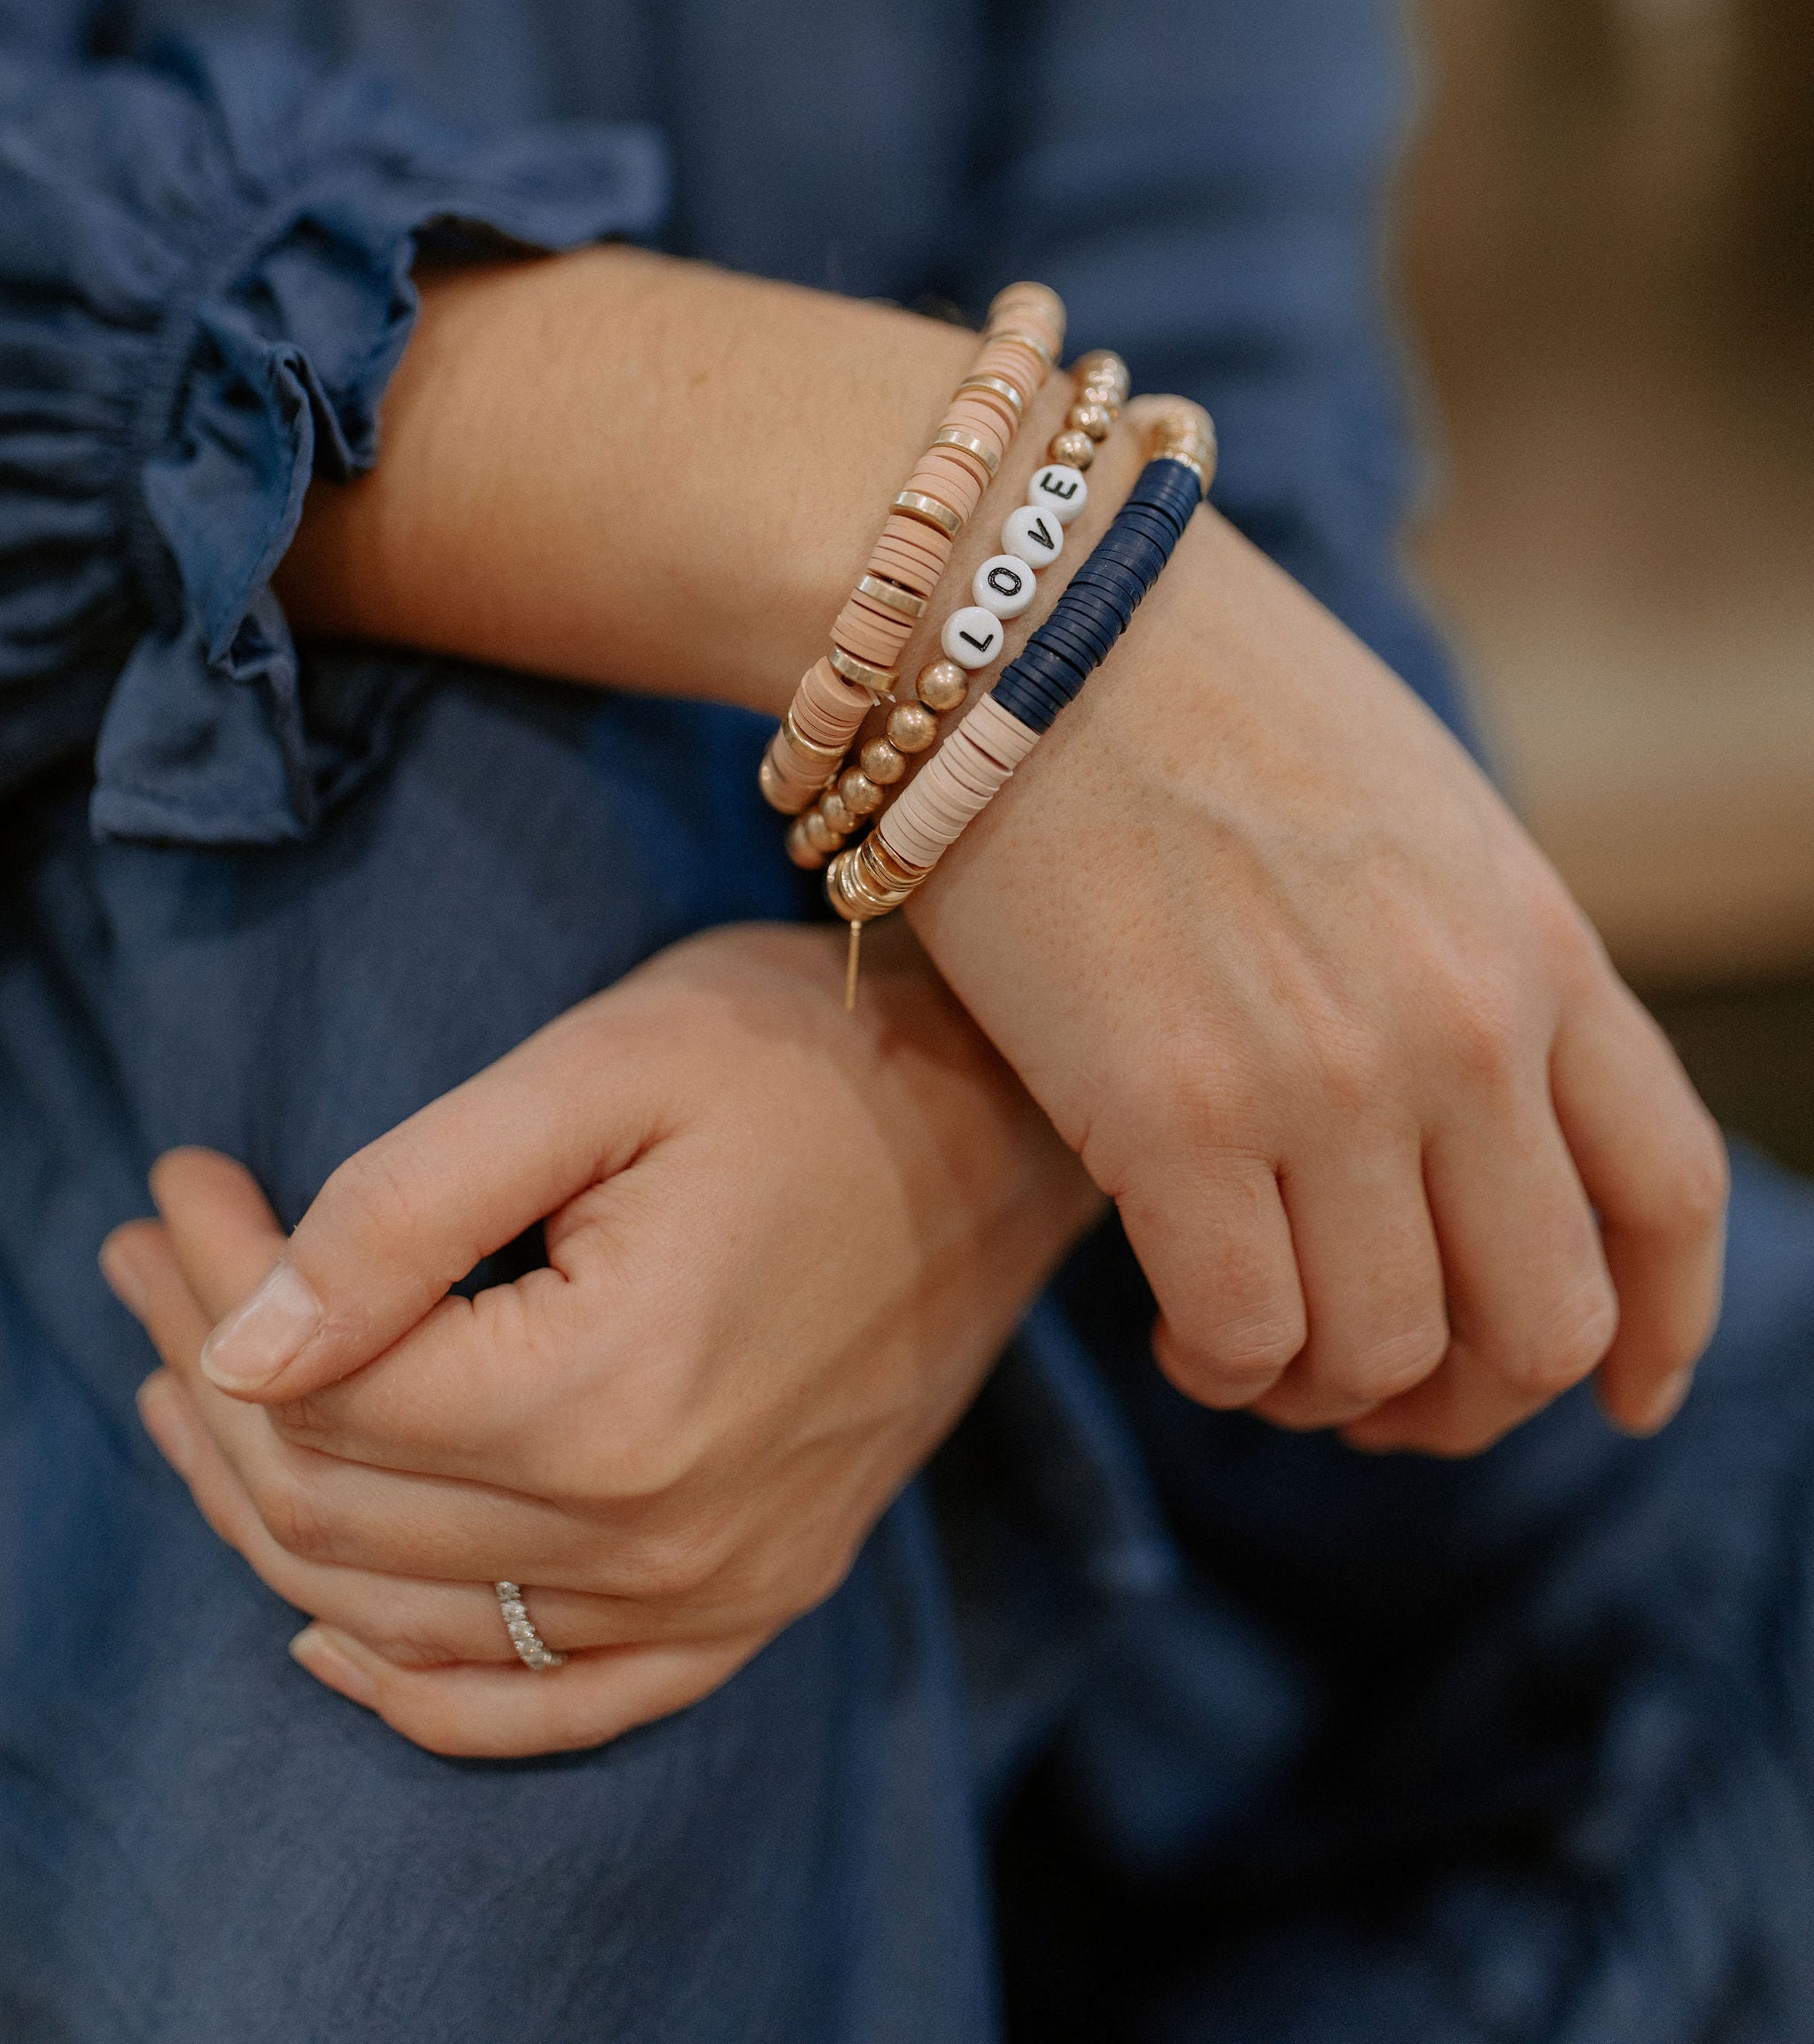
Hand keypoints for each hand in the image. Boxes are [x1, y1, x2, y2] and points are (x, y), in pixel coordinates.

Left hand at [100, 923, 1099, 1756]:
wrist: (1011, 1114)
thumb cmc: (809, 1056)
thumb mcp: (598, 1071)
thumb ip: (405, 1207)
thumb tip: (240, 1346)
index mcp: (614, 1393)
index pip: (328, 1389)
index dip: (220, 1289)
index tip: (182, 1186)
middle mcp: (664, 1532)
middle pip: (341, 1509)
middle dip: (211, 1381)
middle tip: (158, 1255)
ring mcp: (717, 1585)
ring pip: (409, 1610)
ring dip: (268, 1504)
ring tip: (186, 1382)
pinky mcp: (756, 1595)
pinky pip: (551, 1709)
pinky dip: (418, 1688)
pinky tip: (331, 1635)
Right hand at [912, 450, 1727, 1456]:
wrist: (1022, 601)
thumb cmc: (1187, 687)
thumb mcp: (1404, 805)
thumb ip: (1467, 954)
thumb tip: (1466, 1116)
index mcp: (1533, 934)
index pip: (1668, 1189)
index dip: (1658, 1331)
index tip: (1615, 1392)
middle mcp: (1464, 1019)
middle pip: (1543, 1316)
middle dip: (1470, 1397)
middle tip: (1378, 1393)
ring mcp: (1329, 1071)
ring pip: (1385, 1351)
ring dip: (1323, 1390)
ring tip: (1249, 1347)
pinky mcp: (1174, 1110)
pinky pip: (1246, 1333)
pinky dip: (1223, 1366)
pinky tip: (1174, 1321)